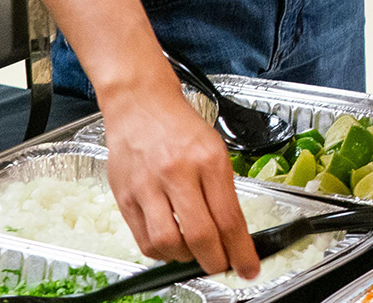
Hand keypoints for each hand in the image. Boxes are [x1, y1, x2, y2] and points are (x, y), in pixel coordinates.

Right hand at [101, 68, 259, 276]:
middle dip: (215, 262)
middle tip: (221, 265)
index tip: (248, 269)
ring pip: (168, 243)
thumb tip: (233, 236)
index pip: (228, 218)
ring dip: (186, 258)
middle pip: (200, 235)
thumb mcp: (215, 150)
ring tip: (193, 252)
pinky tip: (171, 244)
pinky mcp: (125, 195)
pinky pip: (144, 240)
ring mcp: (147, 185)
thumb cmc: (180, 126)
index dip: (241, 252)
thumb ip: (223, 192)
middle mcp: (176, 172)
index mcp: (207, 160)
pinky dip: (162, 252)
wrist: (140, 103)